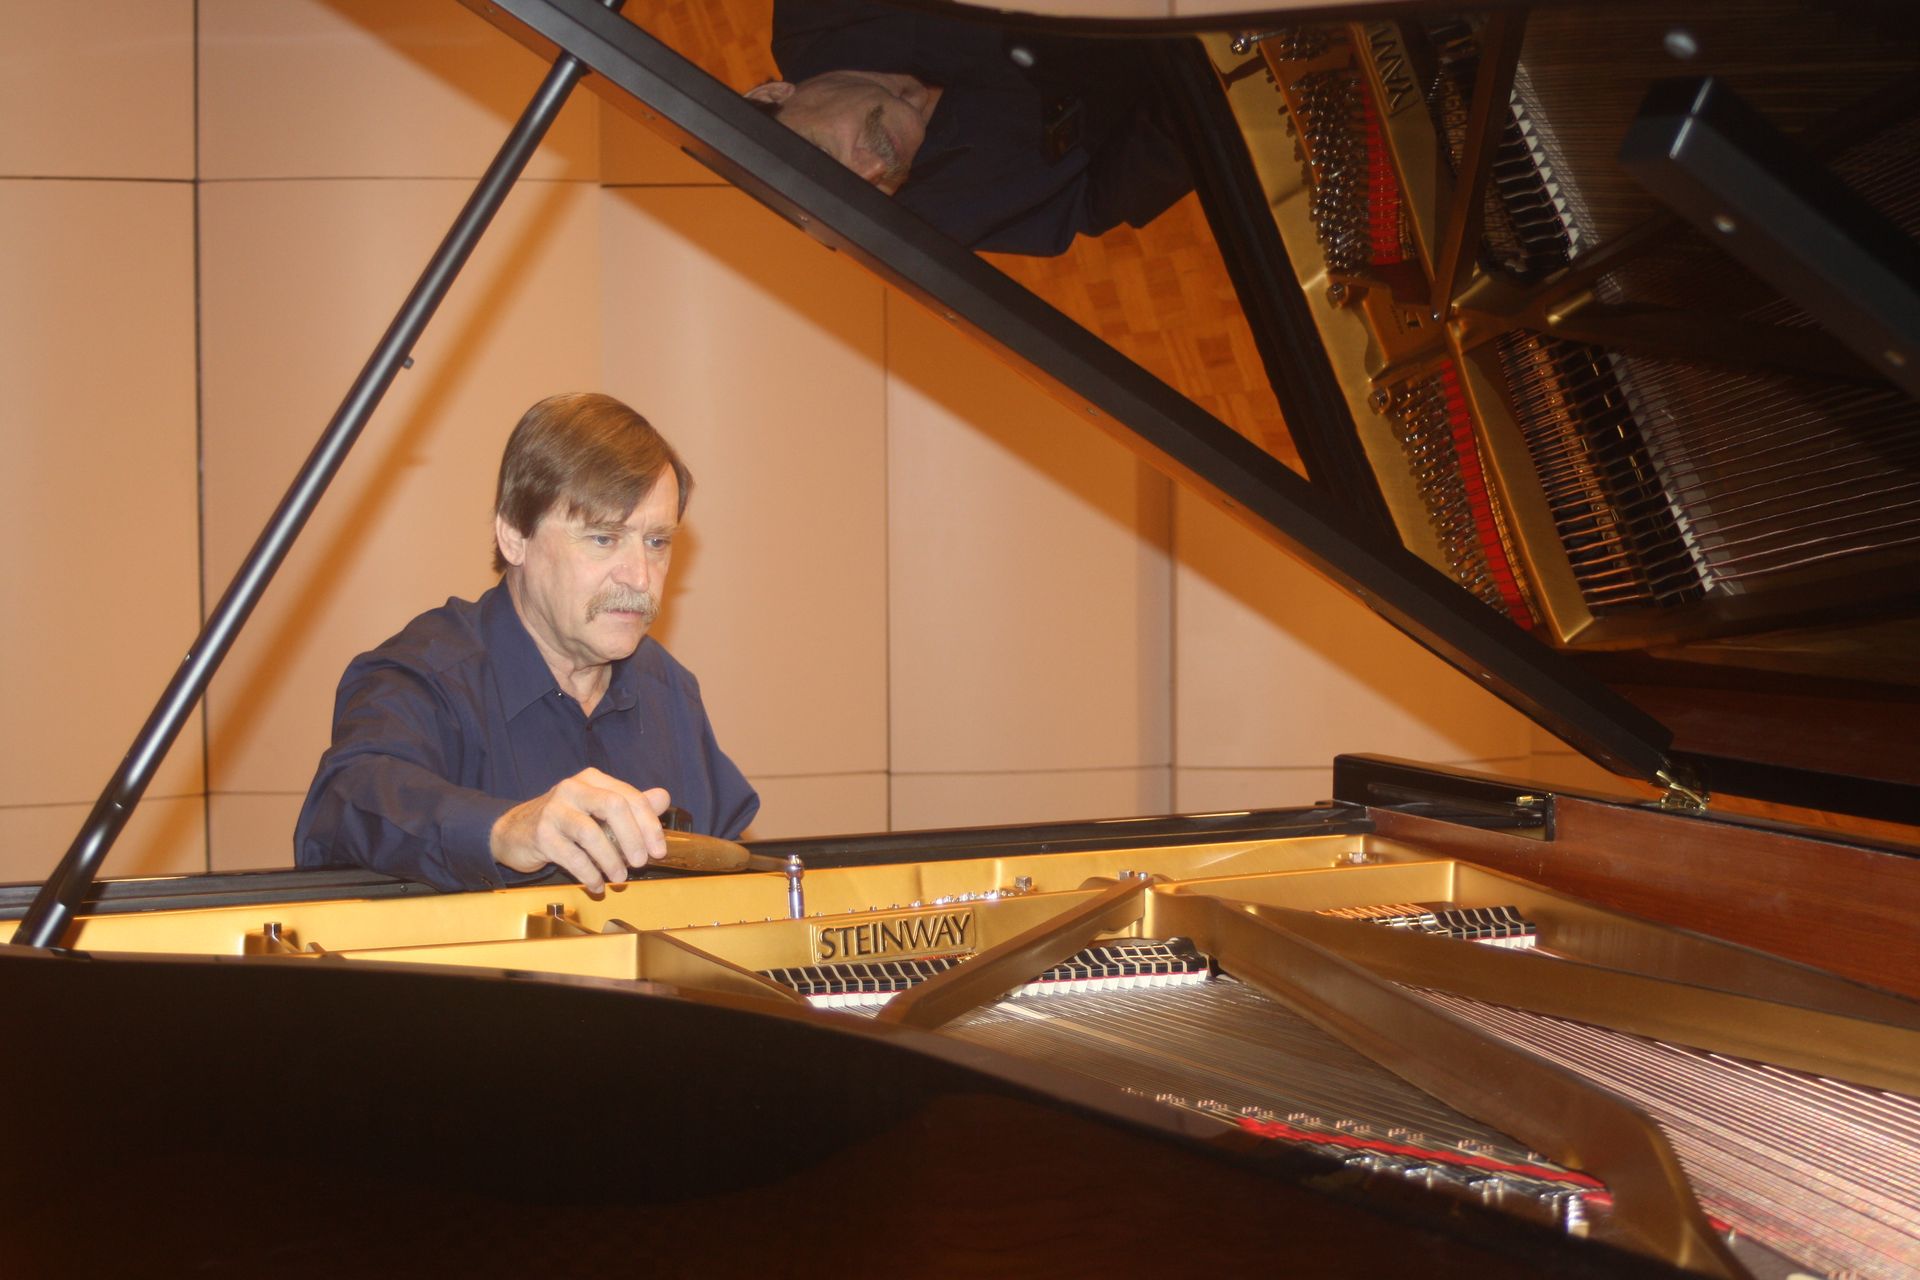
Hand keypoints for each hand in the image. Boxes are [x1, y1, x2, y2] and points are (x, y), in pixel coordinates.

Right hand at [489, 768, 670, 892]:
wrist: (514, 832)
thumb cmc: (564, 822)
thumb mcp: (597, 809)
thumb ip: (630, 804)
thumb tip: (663, 798)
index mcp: (592, 780)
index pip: (629, 796)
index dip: (649, 824)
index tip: (659, 850)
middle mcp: (573, 789)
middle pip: (613, 806)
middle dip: (633, 838)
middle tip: (641, 863)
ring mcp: (554, 811)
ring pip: (591, 833)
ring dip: (610, 860)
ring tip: (620, 878)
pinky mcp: (541, 835)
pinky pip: (571, 857)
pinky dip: (589, 874)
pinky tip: (597, 884)